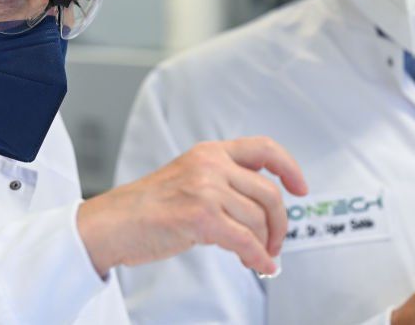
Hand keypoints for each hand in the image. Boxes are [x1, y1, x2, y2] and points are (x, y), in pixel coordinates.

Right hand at [77, 137, 307, 276]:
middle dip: (279, 223)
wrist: (113, 222)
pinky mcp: (201, 217)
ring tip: (258, 257)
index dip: (289, 167)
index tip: (300, 187)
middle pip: (268, 193)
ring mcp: (206, 189)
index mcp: (209, 152)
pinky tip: (259, 266)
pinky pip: (246, 241)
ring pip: (258, 220)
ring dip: (265, 244)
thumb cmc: (147, 207)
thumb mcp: (188, 178)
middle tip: (276, 241)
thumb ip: (222, 182)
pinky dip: (258, 258)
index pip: (263, 148)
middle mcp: (210, 165)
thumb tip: (261, 208)